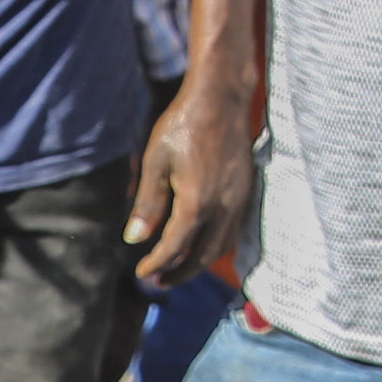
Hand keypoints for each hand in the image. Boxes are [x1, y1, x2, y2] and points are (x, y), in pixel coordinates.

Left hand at [128, 70, 250, 284]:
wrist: (221, 99)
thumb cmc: (183, 125)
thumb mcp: (155, 162)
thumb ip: (148, 203)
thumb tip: (134, 238)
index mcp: (196, 202)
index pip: (175, 247)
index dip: (156, 264)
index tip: (141, 273)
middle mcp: (223, 207)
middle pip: (202, 256)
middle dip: (179, 274)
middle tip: (158, 282)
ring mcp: (239, 201)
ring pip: (221, 247)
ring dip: (199, 263)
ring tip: (177, 268)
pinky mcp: (247, 192)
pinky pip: (233, 231)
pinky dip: (216, 246)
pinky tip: (201, 244)